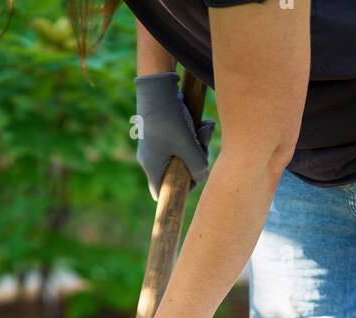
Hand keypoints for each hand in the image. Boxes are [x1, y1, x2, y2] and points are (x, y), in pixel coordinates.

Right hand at [135, 73, 214, 200]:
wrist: (158, 86)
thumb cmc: (170, 118)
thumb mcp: (188, 146)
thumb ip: (198, 167)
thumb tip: (202, 177)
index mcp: (151, 167)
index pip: (161, 193)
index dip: (179, 190)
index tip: (193, 177)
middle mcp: (150, 158)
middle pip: (176, 172)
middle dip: (195, 160)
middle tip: (203, 146)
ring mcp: (155, 145)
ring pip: (182, 154)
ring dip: (198, 144)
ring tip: (205, 128)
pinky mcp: (161, 132)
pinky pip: (180, 141)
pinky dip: (193, 134)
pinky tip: (203, 123)